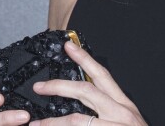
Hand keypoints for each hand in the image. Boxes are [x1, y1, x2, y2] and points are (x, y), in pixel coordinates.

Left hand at [31, 40, 146, 125]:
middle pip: (86, 91)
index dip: (84, 58)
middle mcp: (119, 113)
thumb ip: (109, 109)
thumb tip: (86, 100)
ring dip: (52, 122)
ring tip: (35, 124)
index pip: (101, 75)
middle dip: (59, 86)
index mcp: (123, 104)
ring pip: (76, 120)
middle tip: (40, 87)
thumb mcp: (128, 120)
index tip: (68, 47)